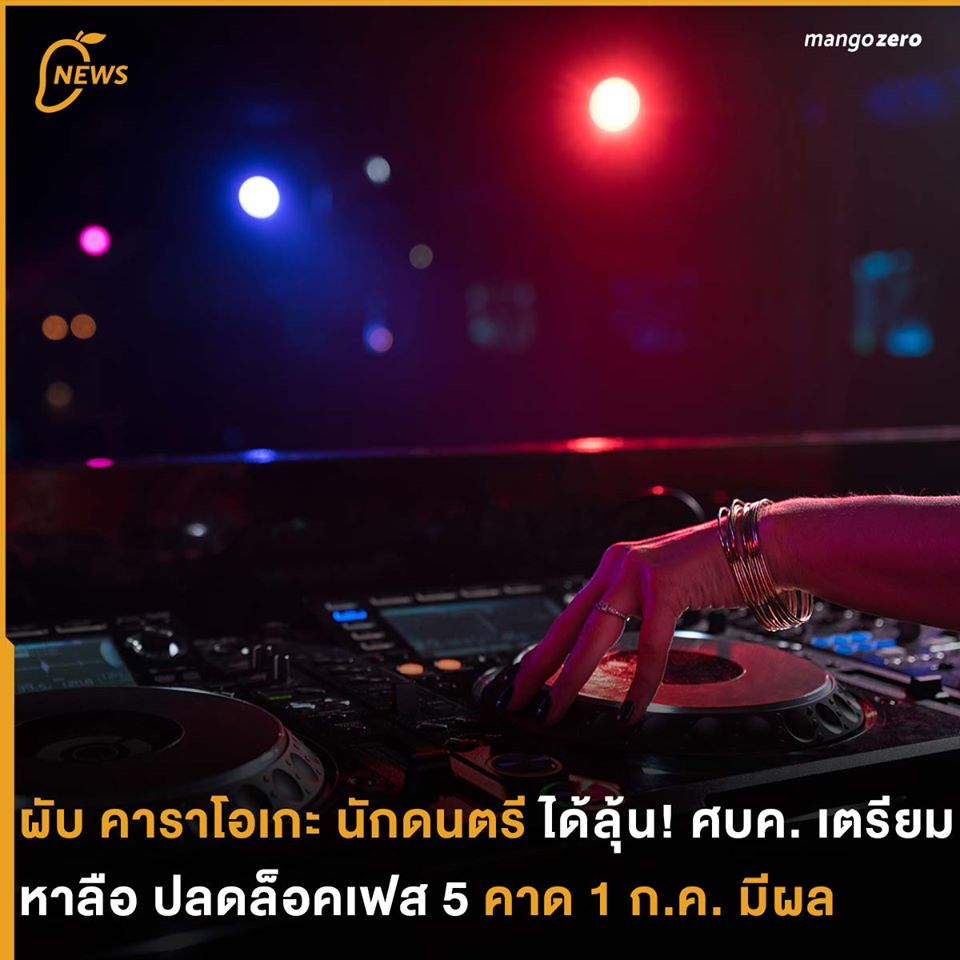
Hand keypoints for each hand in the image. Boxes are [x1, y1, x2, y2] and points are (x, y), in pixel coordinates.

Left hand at [502, 521, 742, 724]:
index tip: (523, 679)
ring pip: (595, 637)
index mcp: (612, 568)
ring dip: (572, 678)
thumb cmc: (715, 569)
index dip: (542, 652)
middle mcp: (617, 566)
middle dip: (539, 667)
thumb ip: (632, 609)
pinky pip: (649, 645)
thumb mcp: (659, 587)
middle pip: (566, 627)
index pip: (566, 618)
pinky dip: (641, 682)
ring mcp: (639, 572)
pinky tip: (631, 708)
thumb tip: (607, 646)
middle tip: (518, 698)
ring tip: (557, 709)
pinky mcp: (666, 584)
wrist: (761, 542)